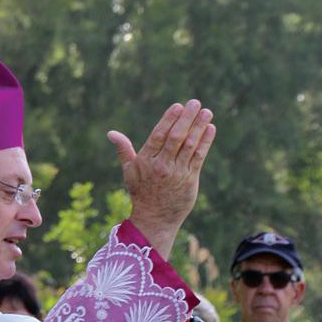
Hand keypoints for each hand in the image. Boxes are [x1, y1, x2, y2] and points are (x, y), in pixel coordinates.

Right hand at [107, 99, 215, 257]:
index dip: (168, 120)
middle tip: (195, 103)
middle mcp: (161, 166)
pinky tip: (210, 129)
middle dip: (187, 119)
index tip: (177, 106)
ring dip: (199, 127)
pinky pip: (198, 157)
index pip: (158, 136)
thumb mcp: (129, 171)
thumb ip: (123, 149)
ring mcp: (176, 173)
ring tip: (207, 112)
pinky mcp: (189, 180)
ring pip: (189, 145)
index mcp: (146, 161)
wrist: (154, 219)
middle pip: (176, 137)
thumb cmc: (141, 192)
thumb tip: (111, 133)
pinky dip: (205, 142)